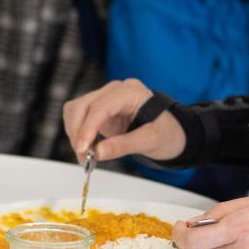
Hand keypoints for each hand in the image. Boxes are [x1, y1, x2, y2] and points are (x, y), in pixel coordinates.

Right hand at [61, 78, 183, 163]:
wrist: (172, 132)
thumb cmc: (167, 133)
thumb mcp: (151, 141)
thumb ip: (124, 146)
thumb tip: (97, 152)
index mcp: (131, 92)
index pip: (100, 106)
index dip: (87, 128)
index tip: (82, 149)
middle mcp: (115, 90)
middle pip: (83, 105)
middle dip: (78, 132)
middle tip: (84, 157)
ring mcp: (106, 98)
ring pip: (76, 110)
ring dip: (75, 133)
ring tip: (86, 155)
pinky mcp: (100, 109)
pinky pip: (80, 117)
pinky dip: (79, 133)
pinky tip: (88, 148)